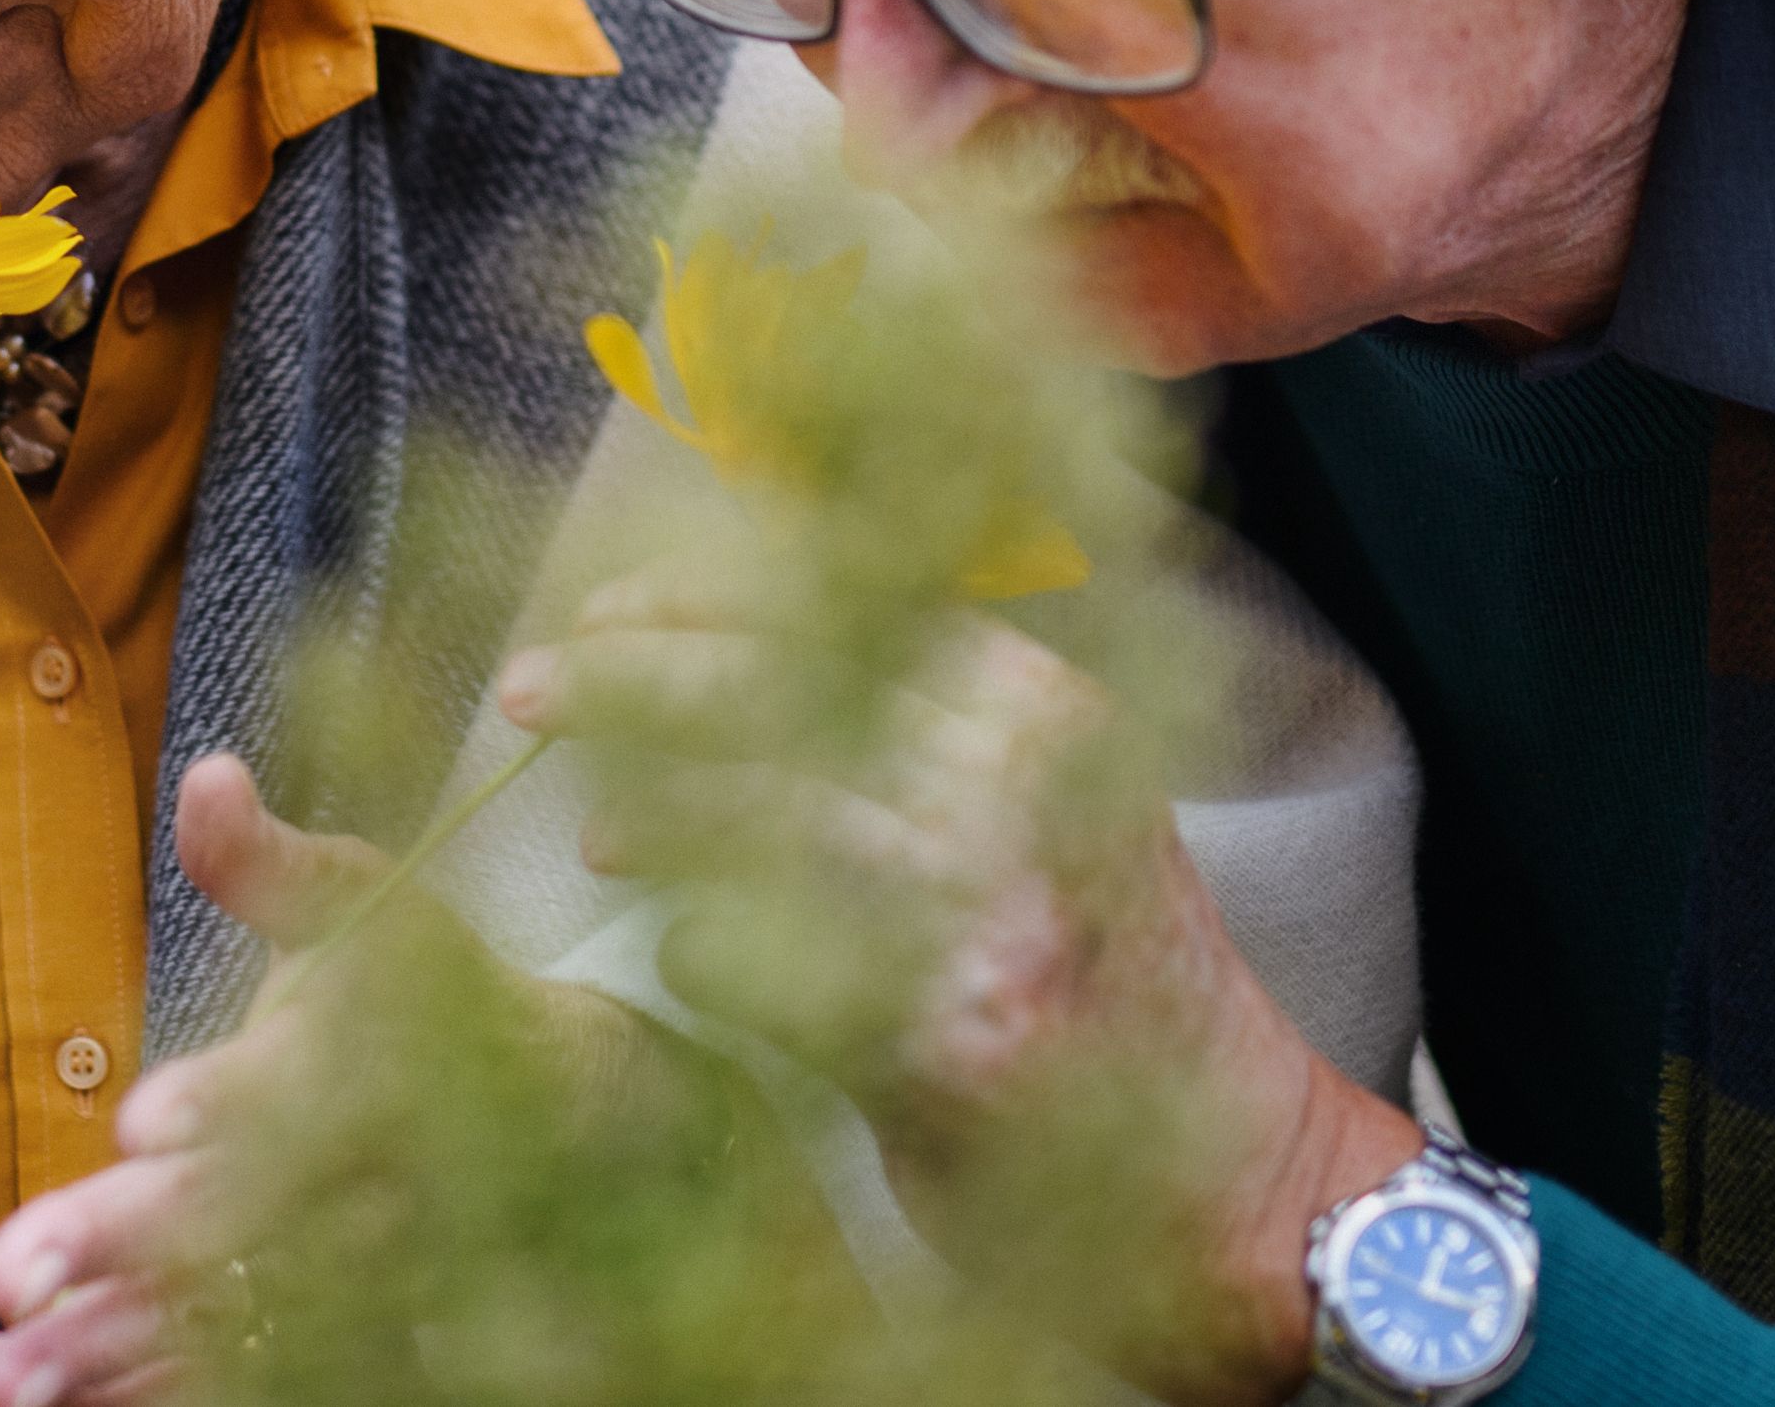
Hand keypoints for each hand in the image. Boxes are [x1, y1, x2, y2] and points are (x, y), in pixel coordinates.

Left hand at [0, 755, 368, 1406]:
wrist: (562, 1118)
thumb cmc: (424, 992)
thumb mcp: (365, 907)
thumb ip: (271, 864)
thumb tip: (205, 778)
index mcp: (378, 1062)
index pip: (306, 1087)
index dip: (233, 1104)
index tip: (144, 1122)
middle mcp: (378, 1182)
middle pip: (260, 1220)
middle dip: (137, 1246)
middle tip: (12, 1274)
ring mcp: (368, 1281)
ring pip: (244, 1326)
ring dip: (117, 1353)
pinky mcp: (347, 1341)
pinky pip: (242, 1379)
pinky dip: (137, 1394)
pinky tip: (26, 1405)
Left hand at [500, 572, 1414, 1406]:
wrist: (1242, 1180)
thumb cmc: (1114, 985)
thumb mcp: (1052, 808)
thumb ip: (918, 726)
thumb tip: (711, 649)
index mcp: (1040, 709)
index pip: (837, 597)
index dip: (700, 595)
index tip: (611, 606)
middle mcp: (1019, 786)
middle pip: (776, 687)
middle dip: (633, 678)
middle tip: (532, 687)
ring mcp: (985, 910)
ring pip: (757, 811)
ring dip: (651, 814)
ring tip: (596, 831)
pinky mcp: (942, 1038)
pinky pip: (764, 966)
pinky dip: (705, 952)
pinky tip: (685, 953)